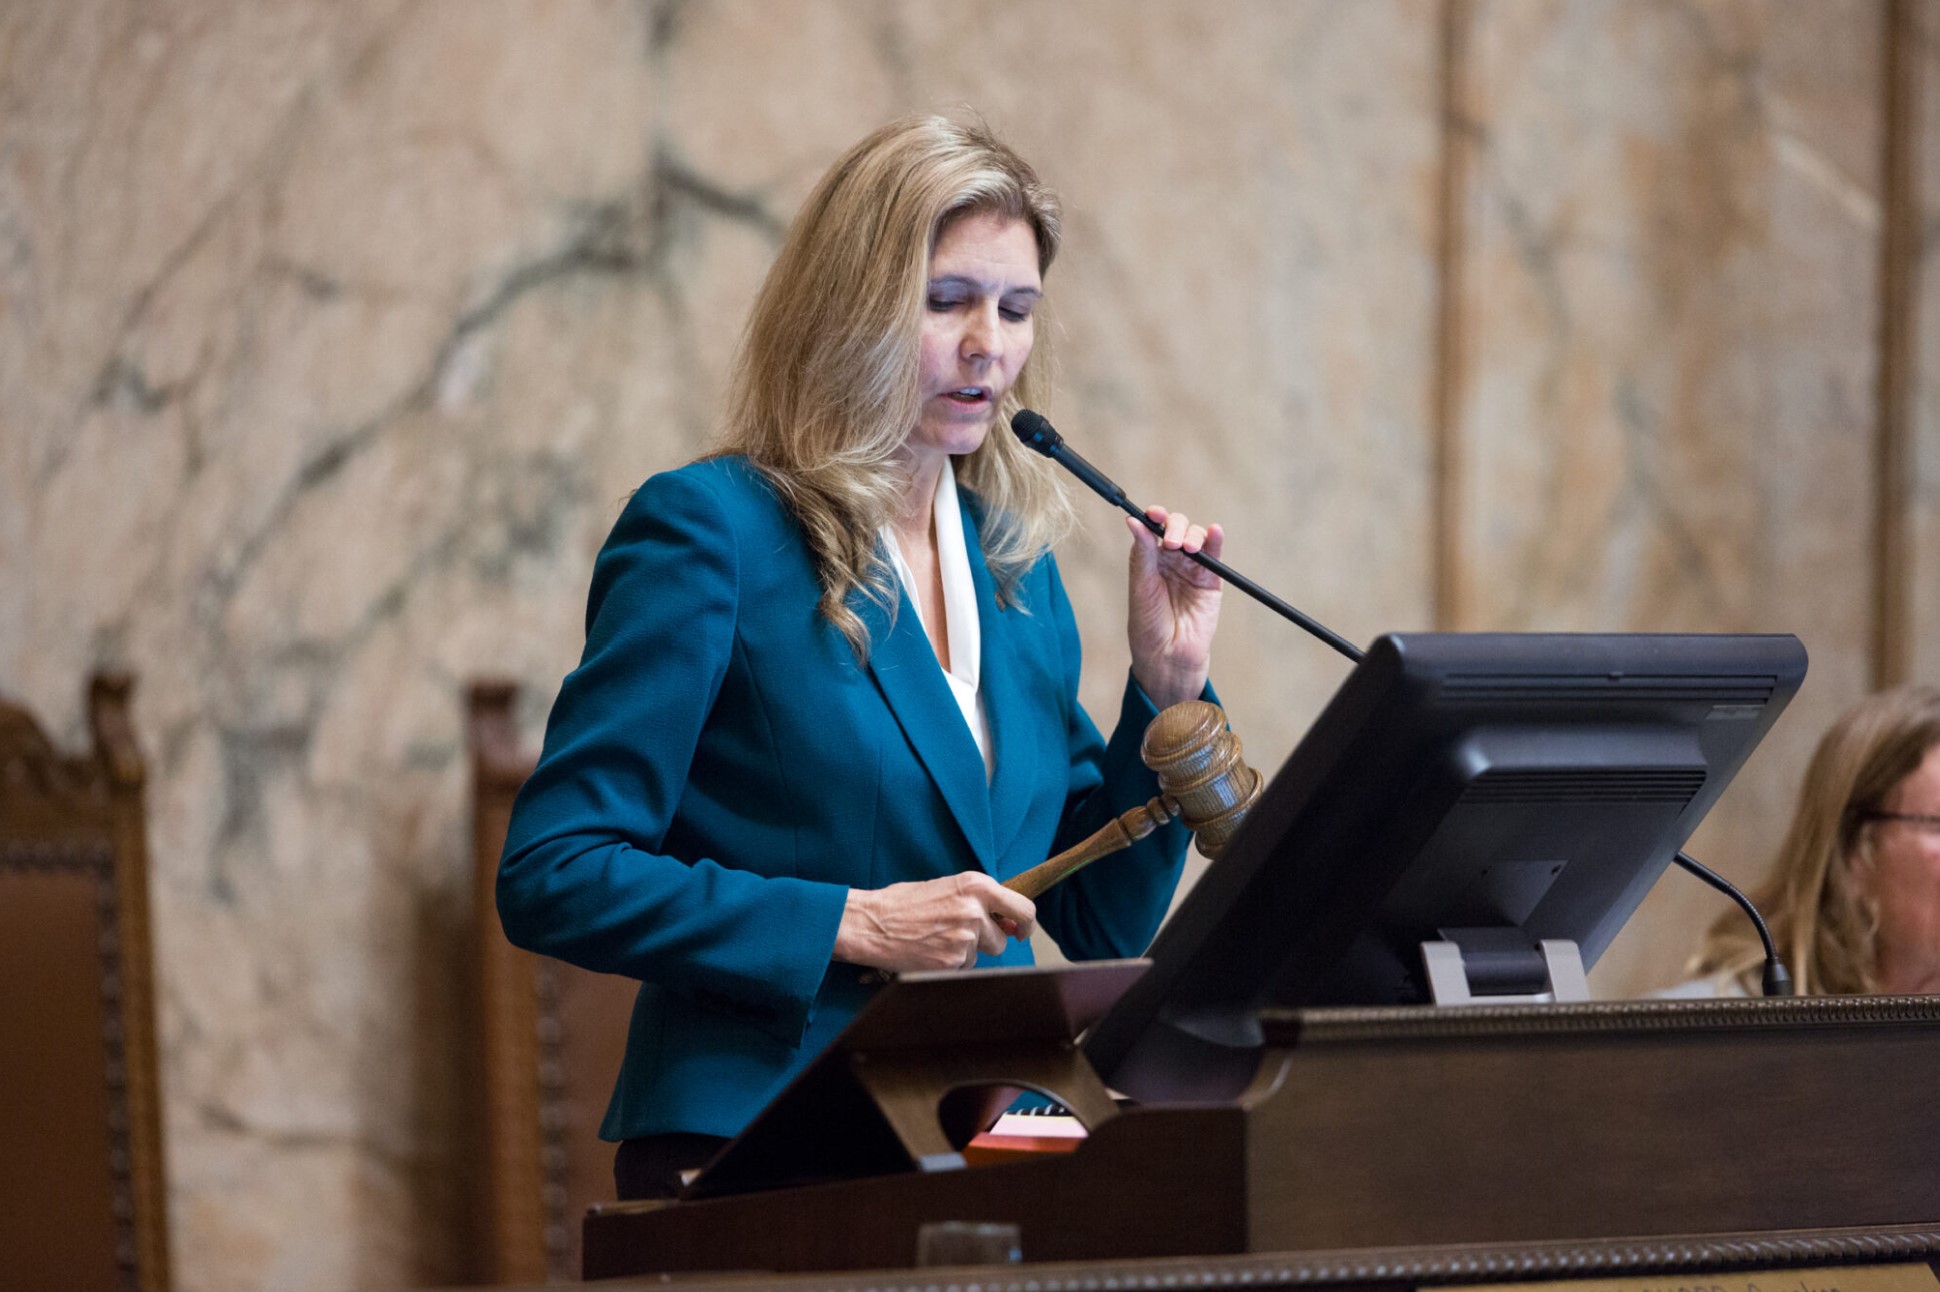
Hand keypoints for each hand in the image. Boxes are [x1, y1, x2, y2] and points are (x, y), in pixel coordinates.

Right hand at [832, 872, 1037, 972]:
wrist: (871, 922)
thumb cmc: (903, 902)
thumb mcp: (946, 887)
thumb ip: (978, 899)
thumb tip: (1007, 920)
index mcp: (976, 885)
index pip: (1023, 908)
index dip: (1026, 924)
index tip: (1020, 931)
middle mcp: (975, 909)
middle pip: (1002, 938)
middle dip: (989, 941)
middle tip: (964, 937)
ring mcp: (964, 937)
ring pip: (981, 955)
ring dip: (966, 953)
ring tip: (937, 940)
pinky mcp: (951, 962)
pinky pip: (962, 968)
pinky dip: (948, 964)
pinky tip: (928, 952)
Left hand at [1126, 506, 1223, 708]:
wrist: (1168, 655)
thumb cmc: (1148, 624)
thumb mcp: (1141, 586)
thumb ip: (1142, 553)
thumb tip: (1133, 520)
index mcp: (1148, 559)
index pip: (1153, 528)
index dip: (1155, 516)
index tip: (1153, 514)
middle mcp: (1170, 559)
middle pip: (1176, 527)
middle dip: (1175, 527)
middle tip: (1171, 543)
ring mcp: (1192, 568)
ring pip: (1196, 537)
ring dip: (1193, 534)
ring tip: (1188, 548)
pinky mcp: (1211, 579)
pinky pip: (1215, 554)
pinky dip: (1216, 539)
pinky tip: (1215, 532)